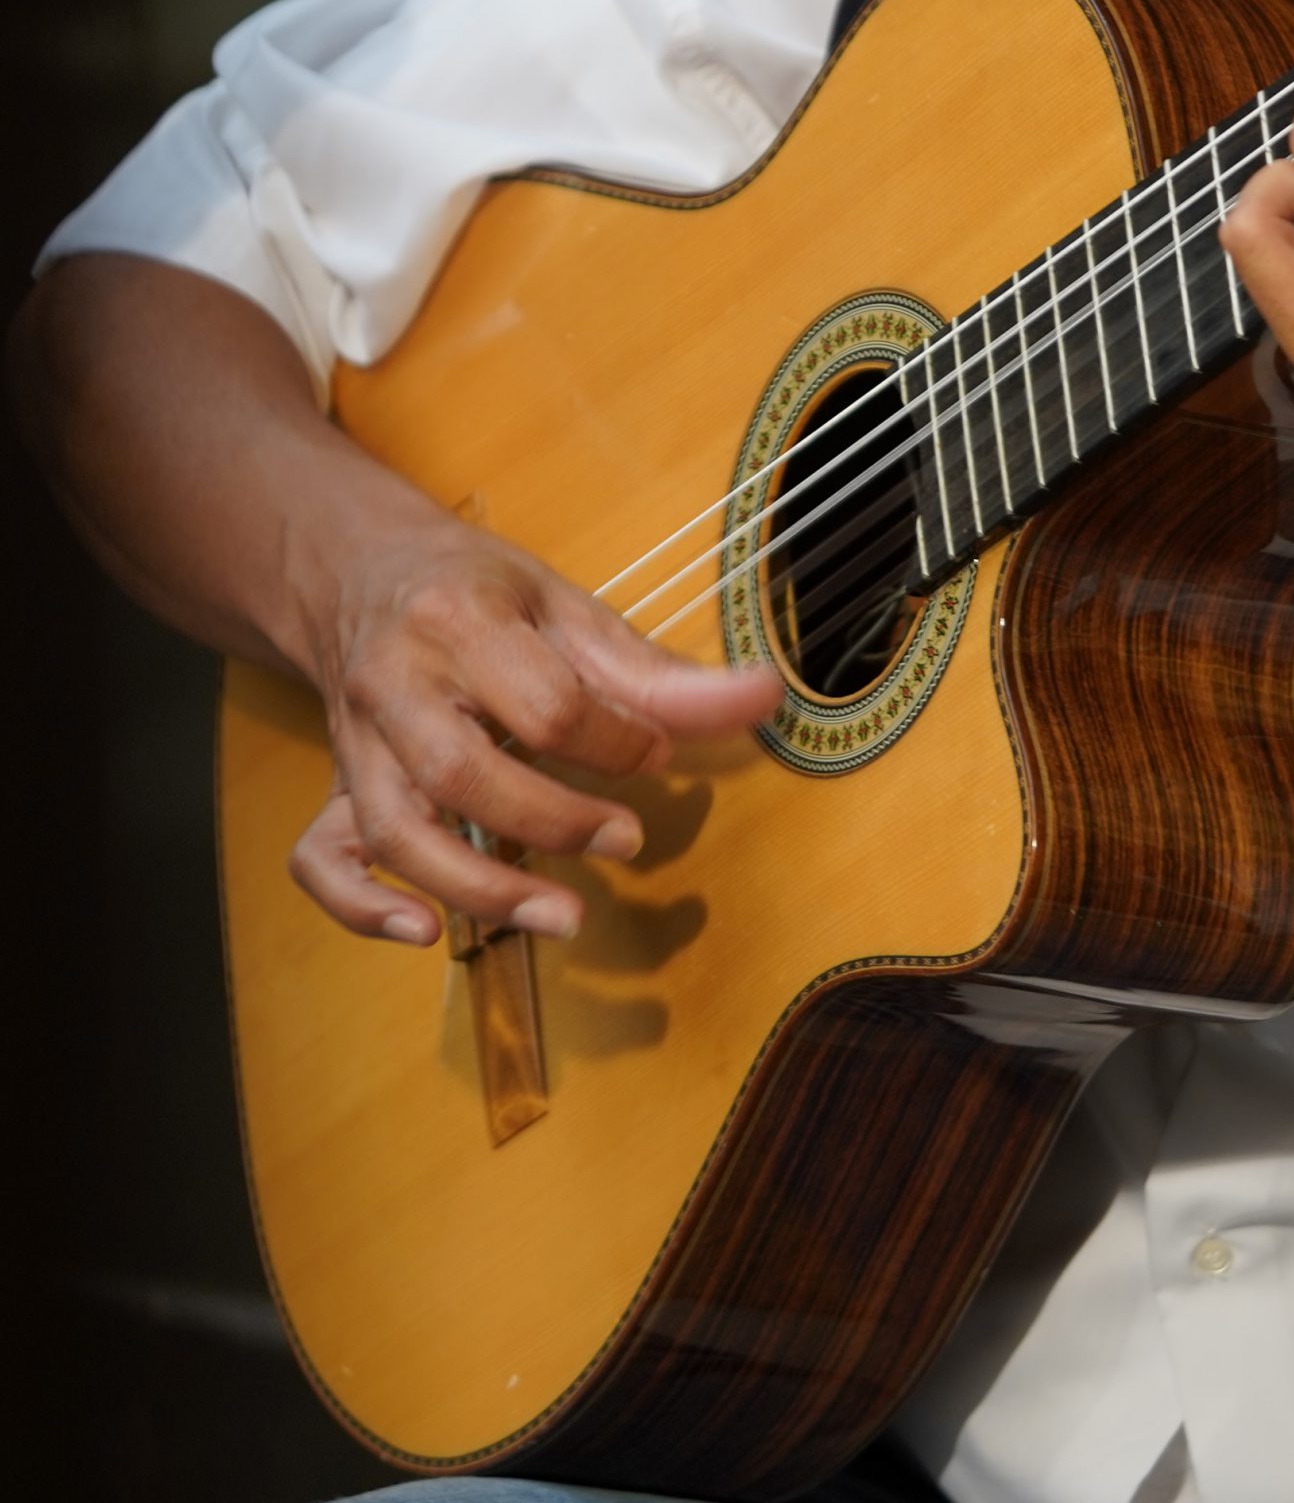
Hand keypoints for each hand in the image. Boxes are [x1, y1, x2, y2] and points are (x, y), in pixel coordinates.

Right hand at [289, 512, 778, 945]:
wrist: (360, 570)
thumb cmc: (477, 590)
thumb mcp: (568, 606)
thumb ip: (657, 669)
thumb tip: (763, 698)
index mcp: (462, 622)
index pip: (546, 703)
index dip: (617, 741)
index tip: (657, 754)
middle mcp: (395, 684)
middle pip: (462, 775)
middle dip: (555, 821)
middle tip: (629, 840)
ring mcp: (355, 742)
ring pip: (396, 830)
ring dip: (480, 886)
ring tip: (564, 916)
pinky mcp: (335, 785)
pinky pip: (321, 859)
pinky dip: (362, 905)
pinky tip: (425, 932)